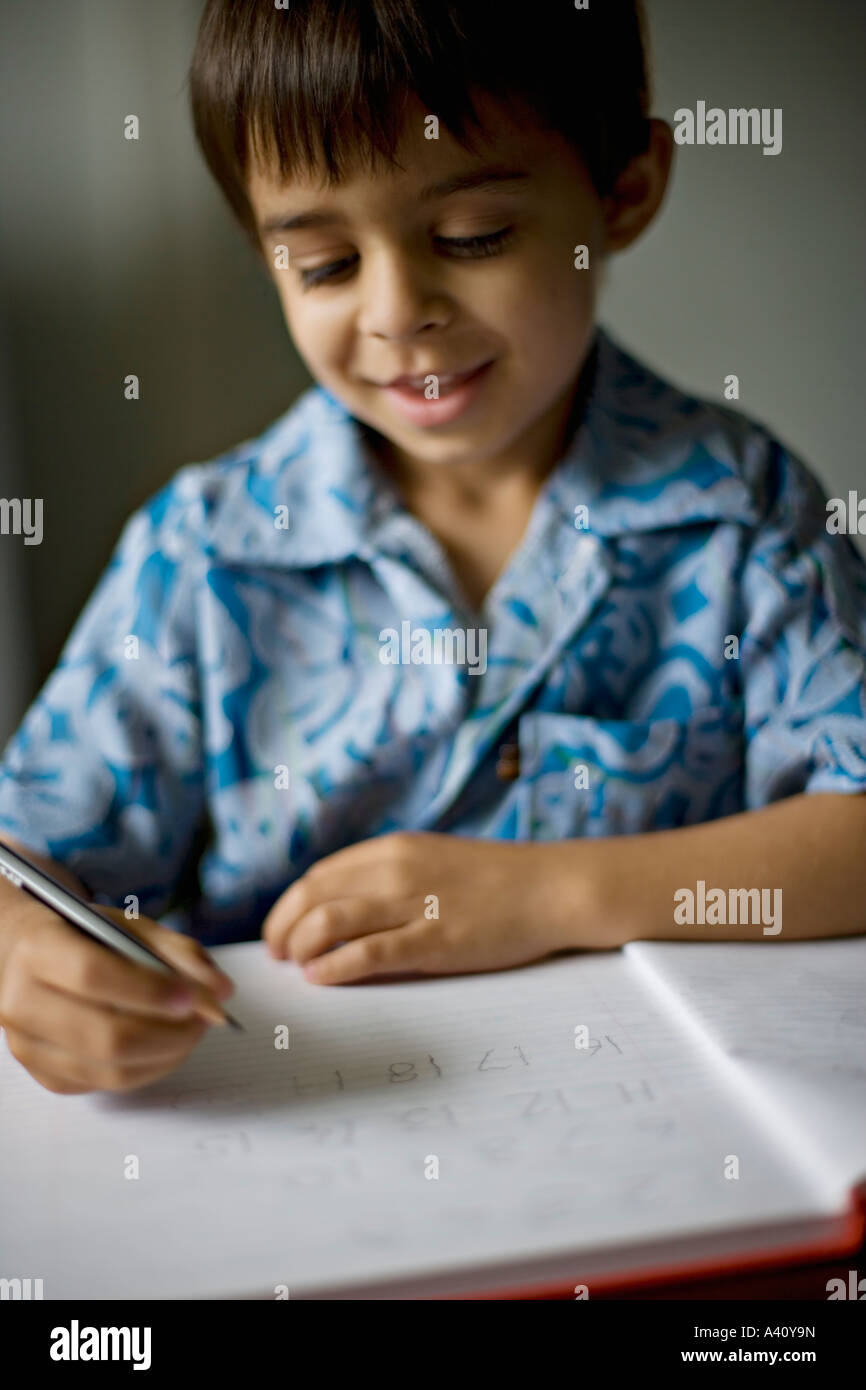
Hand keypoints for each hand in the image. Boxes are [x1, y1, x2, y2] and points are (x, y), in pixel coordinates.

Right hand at [0, 892, 234, 1094]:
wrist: (31, 957)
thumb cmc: (86, 937)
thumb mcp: (131, 926)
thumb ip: (179, 952)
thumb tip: (221, 992)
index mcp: (38, 951)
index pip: (94, 976)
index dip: (149, 991)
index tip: (191, 998)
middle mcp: (21, 1002)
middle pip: (105, 1036)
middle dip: (168, 1035)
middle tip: (202, 1022)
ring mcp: (28, 1046)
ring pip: (110, 1071)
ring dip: (165, 1057)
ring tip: (190, 1033)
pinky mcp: (44, 1075)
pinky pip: (105, 1086)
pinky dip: (146, 1070)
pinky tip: (163, 1046)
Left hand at [263, 832, 579, 983]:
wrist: (551, 888)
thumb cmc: (496, 880)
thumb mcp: (433, 860)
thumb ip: (390, 877)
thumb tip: (345, 906)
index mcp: (393, 849)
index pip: (318, 876)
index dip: (289, 906)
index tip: (282, 929)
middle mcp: (395, 870)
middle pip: (312, 897)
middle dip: (283, 928)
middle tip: (278, 954)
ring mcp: (414, 904)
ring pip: (329, 922)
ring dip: (300, 948)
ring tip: (297, 967)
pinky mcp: (433, 940)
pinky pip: (367, 953)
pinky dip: (334, 967)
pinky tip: (321, 977)